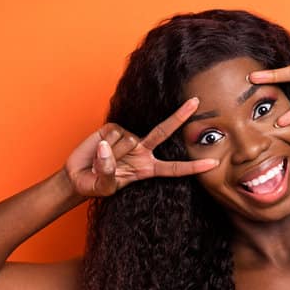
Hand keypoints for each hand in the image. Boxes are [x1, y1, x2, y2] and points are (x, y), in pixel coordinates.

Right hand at [65, 97, 217, 196]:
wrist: (77, 176)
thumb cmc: (94, 184)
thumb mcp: (103, 188)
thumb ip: (107, 173)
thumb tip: (109, 148)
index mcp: (147, 168)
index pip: (174, 168)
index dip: (193, 167)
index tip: (213, 163)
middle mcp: (142, 150)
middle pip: (164, 132)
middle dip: (180, 117)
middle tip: (196, 102)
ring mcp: (128, 138)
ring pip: (128, 139)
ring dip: (112, 153)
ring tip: (101, 161)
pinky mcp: (113, 127)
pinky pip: (112, 133)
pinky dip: (102, 144)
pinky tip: (97, 149)